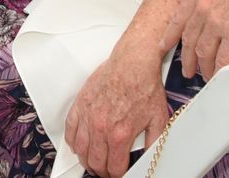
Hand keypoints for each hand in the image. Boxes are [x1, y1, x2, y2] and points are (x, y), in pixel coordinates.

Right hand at [64, 45, 172, 177]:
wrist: (133, 62)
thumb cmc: (144, 85)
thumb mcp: (158, 119)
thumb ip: (153, 143)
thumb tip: (150, 157)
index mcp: (120, 134)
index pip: (115, 167)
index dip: (118, 175)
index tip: (120, 173)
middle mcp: (101, 127)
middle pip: (95, 162)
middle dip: (102, 171)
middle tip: (107, 171)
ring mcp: (88, 115)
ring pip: (80, 149)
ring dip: (86, 160)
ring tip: (93, 162)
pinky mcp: (81, 104)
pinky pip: (70, 129)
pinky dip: (72, 141)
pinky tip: (78, 145)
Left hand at [173, 0, 228, 82]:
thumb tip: (211, 15)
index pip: (177, 19)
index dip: (168, 36)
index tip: (163, 46)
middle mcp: (204, 7)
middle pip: (188, 40)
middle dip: (187, 60)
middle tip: (187, 71)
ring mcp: (217, 20)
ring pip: (203, 52)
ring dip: (204, 68)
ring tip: (207, 76)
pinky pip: (223, 58)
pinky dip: (220, 70)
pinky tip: (221, 74)